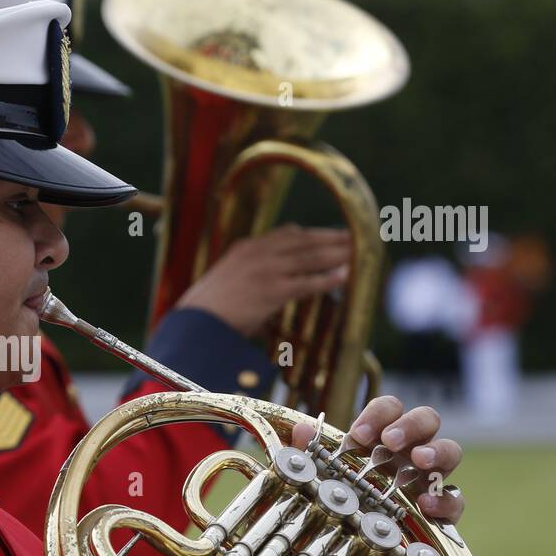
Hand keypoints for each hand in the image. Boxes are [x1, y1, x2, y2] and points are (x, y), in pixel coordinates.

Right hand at [174, 224, 350, 336]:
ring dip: (338, 253)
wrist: (196, 321)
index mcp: (246, 248)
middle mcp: (258, 253)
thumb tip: (269, 287)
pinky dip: (328, 278)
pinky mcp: (272, 290)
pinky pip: (307, 281)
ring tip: (359, 250)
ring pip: (310, 257)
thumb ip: (249, 275)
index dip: (312, 234)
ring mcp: (266, 270)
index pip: (286, 234)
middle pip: (304, 240)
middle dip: (332, 237)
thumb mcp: (227, 282)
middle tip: (356, 235)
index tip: (329, 233)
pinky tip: (346, 275)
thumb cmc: (207, 310)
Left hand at [292, 396, 465, 522]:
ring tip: (419, 460)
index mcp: (384, 436)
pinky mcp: (443, 508)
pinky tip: (426, 503)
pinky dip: (445, 499)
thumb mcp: (324, 476)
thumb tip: (302, 431)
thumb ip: (314, 454)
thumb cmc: (347, 497)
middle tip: (391, 441)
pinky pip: (455, 499)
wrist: (364, 540)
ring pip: (450, 451)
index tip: (360, 435)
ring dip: (436, 451)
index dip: (378, 414)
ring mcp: (431, 476)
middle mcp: (412, 450)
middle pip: (427, 419)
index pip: (390, 408)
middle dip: (410, 425)